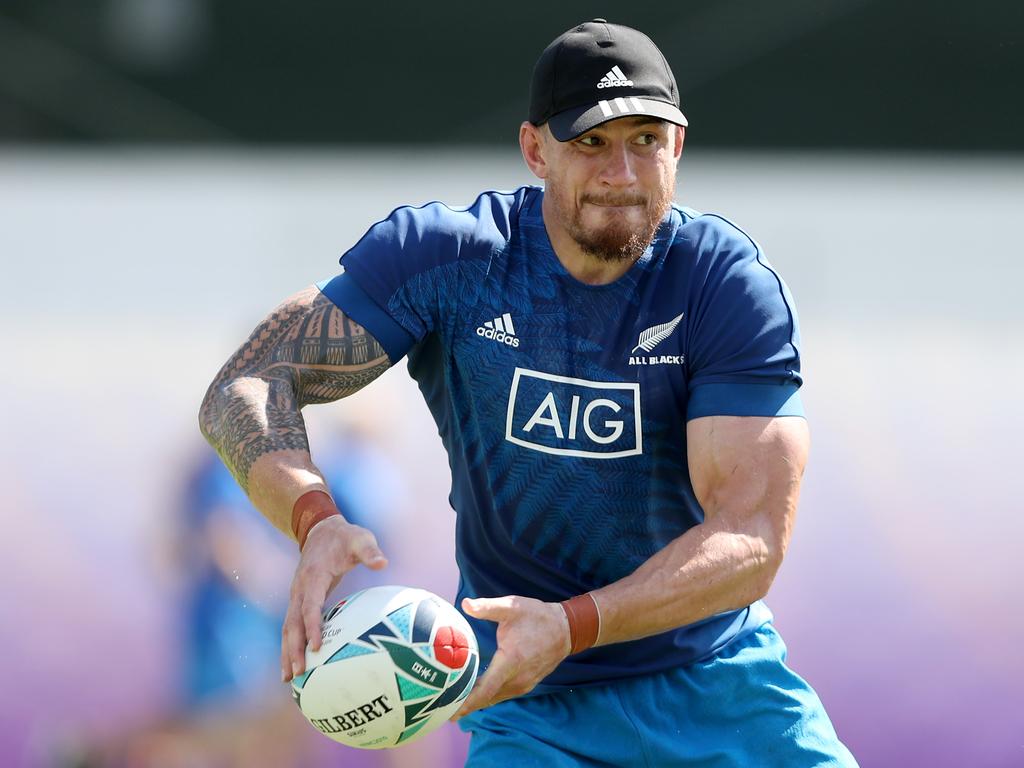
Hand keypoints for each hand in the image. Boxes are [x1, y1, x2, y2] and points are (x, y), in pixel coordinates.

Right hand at [280, 516, 386, 681]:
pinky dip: (290, 646)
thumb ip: (370, 551)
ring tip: (288, 680)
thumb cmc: (345, 537)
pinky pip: (293, 626)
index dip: (312, 627)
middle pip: (292, 623)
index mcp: (313, 577)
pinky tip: (295, 665)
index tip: (316, 648)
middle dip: (293, 649)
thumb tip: (382, 562)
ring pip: (288, 628)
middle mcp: (299, 589)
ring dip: (286, 653)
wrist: (321, 530)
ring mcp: (296, 596)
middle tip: (298, 674)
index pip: (310, 606)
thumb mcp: (360, 539)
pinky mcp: (299, 601)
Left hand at [452, 595, 570, 719]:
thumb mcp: (512, 607)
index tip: (451, 711)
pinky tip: (476, 694)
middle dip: (466, 705)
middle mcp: (518, 678)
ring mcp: (524, 684)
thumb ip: (487, 607)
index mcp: (512, 660)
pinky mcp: (527, 684)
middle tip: (442, 709)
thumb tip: (465, 604)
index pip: (486, 689)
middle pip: (488, 698)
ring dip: (477, 702)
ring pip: (496, 698)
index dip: (468, 702)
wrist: (566, 629)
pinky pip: (503, 694)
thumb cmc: (537, 616)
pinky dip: (489, 697)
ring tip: (454, 704)